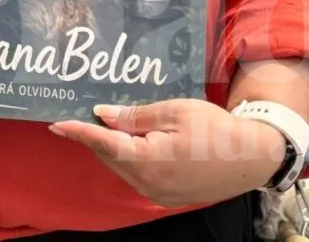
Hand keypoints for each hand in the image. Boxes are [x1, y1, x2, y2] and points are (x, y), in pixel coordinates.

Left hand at [49, 99, 286, 207]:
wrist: (251, 157)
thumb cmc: (214, 128)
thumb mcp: (174, 111)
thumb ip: (134, 115)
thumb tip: (102, 115)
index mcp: (148, 159)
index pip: (103, 143)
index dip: (78, 132)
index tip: (56, 123)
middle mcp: (148, 182)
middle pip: (110, 156)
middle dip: (96, 137)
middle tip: (84, 116)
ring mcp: (157, 194)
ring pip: (122, 167)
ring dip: (113, 148)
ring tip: (110, 125)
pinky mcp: (166, 198)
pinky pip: (137, 176)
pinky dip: (130, 159)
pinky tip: (135, 143)